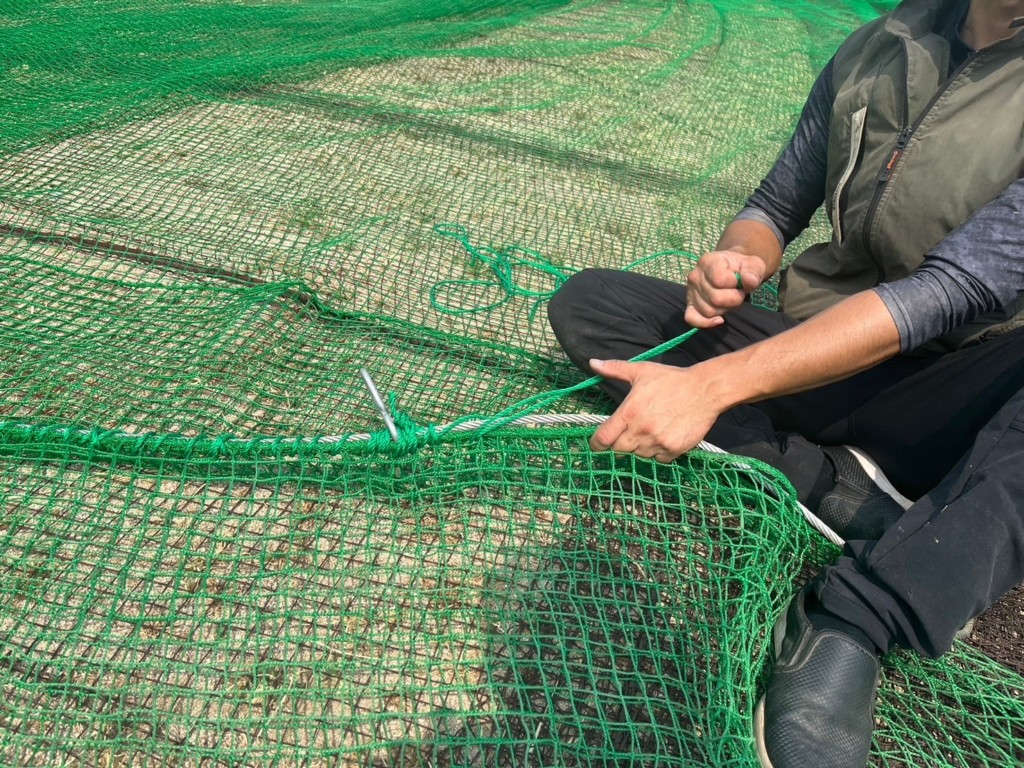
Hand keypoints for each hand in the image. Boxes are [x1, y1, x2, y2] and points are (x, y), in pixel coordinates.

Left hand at [588, 359, 722, 462]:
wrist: (705, 390)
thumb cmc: (671, 379)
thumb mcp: (641, 371)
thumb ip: (614, 369)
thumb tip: (593, 363)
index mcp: (629, 412)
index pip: (603, 438)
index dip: (597, 443)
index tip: (598, 444)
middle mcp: (641, 430)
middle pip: (619, 450)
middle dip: (620, 443)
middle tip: (629, 432)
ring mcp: (657, 442)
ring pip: (638, 456)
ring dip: (640, 447)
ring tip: (650, 431)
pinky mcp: (673, 450)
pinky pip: (658, 460)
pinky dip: (658, 452)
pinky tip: (663, 437)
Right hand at [685, 250, 765, 327]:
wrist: (733, 270)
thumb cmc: (742, 268)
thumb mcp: (753, 265)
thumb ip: (753, 272)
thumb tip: (749, 281)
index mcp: (708, 261)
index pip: (719, 280)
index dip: (734, 284)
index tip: (738, 281)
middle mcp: (695, 275)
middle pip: (715, 299)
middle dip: (733, 300)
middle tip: (737, 293)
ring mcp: (690, 291)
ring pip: (708, 311)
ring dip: (724, 310)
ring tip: (729, 300)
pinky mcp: (690, 304)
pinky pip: (692, 318)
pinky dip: (705, 323)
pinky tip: (719, 319)